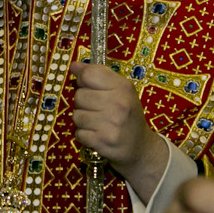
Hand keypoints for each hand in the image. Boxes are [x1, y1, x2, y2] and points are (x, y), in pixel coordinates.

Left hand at [70, 62, 161, 199]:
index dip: (83, 80)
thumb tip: (73, 65)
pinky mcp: (103, 142)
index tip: (90, 87)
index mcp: (123, 87)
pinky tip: (97, 134)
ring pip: (76, 116)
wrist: (140, 147)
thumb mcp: (119, 90)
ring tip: (98, 123)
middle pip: (79, 96)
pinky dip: (84, 135)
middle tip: (98, 109)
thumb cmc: (127, 114)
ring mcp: (112, 124)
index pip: (88, 74)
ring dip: (83, 120)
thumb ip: (97, 75)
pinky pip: (79, 133)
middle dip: (84, 103)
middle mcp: (119, 104)